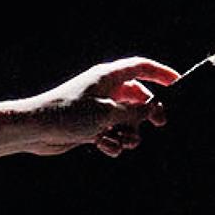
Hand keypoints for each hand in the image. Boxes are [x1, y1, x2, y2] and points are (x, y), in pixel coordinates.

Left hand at [24, 57, 180, 156]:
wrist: (35, 130)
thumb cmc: (69, 114)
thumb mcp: (108, 113)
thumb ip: (136, 113)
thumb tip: (155, 111)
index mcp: (109, 77)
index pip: (141, 67)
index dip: (161, 74)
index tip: (178, 83)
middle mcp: (105, 90)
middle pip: (138, 97)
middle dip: (148, 113)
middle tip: (159, 124)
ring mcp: (98, 109)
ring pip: (127, 120)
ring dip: (129, 133)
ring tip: (122, 139)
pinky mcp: (91, 127)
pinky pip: (113, 134)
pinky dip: (113, 142)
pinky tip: (104, 146)